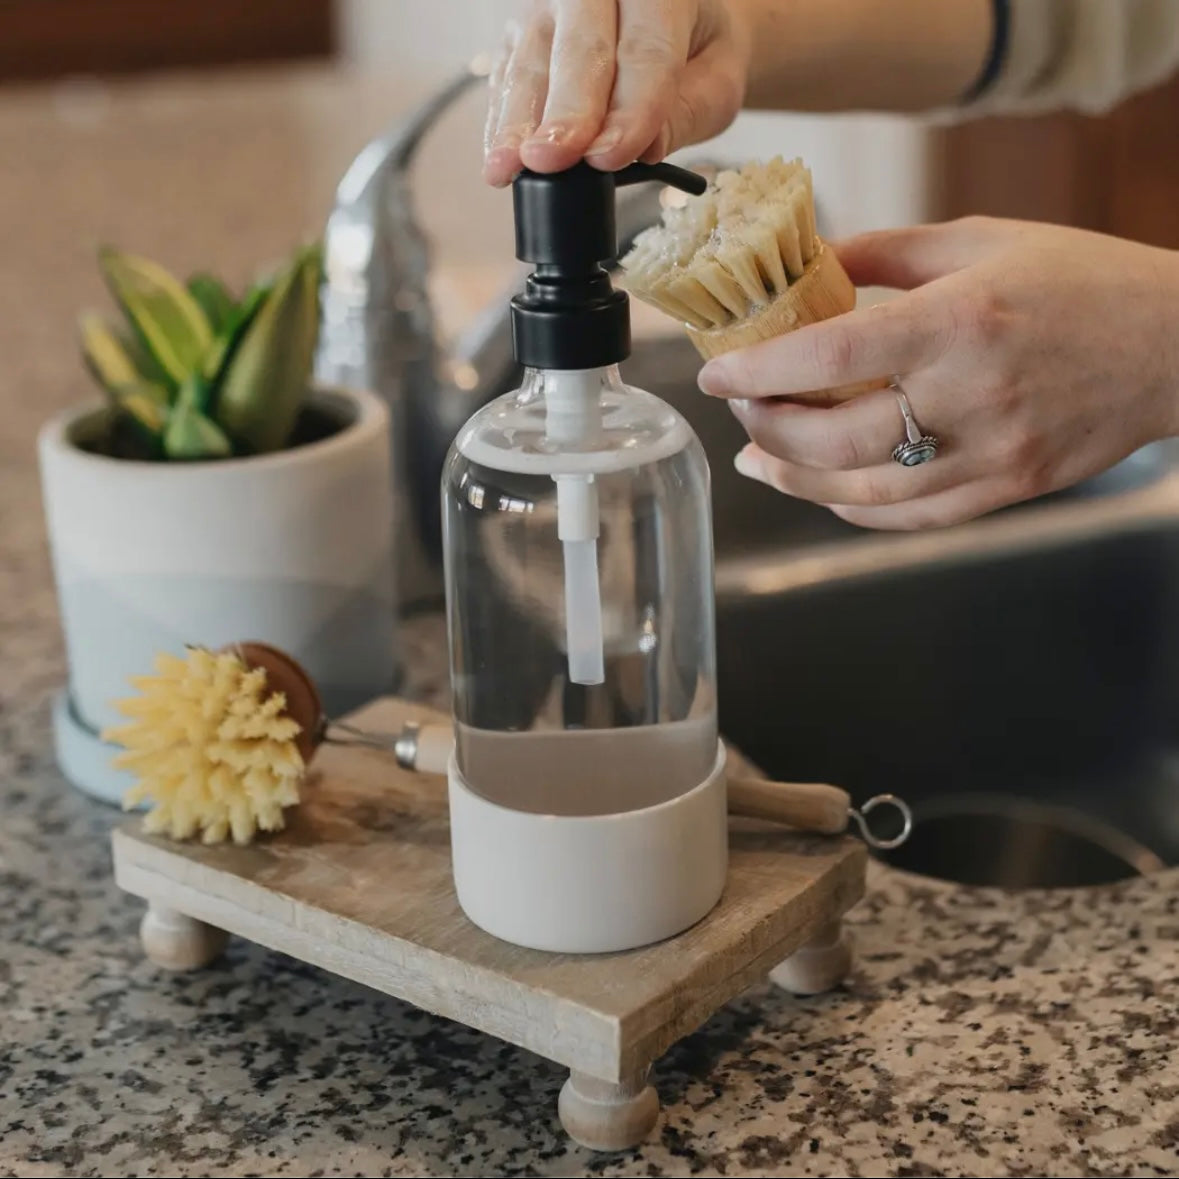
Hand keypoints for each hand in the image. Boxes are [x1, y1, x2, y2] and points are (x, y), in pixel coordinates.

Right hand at [483, 0, 750, 186]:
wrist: (675, 16)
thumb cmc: (700, 47)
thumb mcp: (718, 79)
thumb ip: (688, 113)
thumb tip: (643, 149)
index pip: (644, 51)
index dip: (629, 109)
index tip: (611, 157)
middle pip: (578, 51)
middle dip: (566, 113)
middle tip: (552, 159)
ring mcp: (549, 4)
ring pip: (532, 63)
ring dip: (519, 123)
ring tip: (509, 167)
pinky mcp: (520, 33)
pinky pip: (506, 78)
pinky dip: (502, 124)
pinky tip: (498, 161)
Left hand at [697, 216, 1178, 528]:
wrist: (1175, 345)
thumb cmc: (1083, 283)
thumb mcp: (983, 239)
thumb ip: (888, 251)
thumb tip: (813, 258)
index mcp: (958, 321)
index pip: (829, 355)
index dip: (757, 370)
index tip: (715, 373)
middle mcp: (969, 396)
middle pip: (832, 439)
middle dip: (766, 427)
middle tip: (742, 409)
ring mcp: (989, 454)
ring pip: (861, 491)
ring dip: (794, 480)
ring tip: (760, 459)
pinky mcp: (1005, 490)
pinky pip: (909, 517)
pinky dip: (853, 508)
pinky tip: (824, 490)